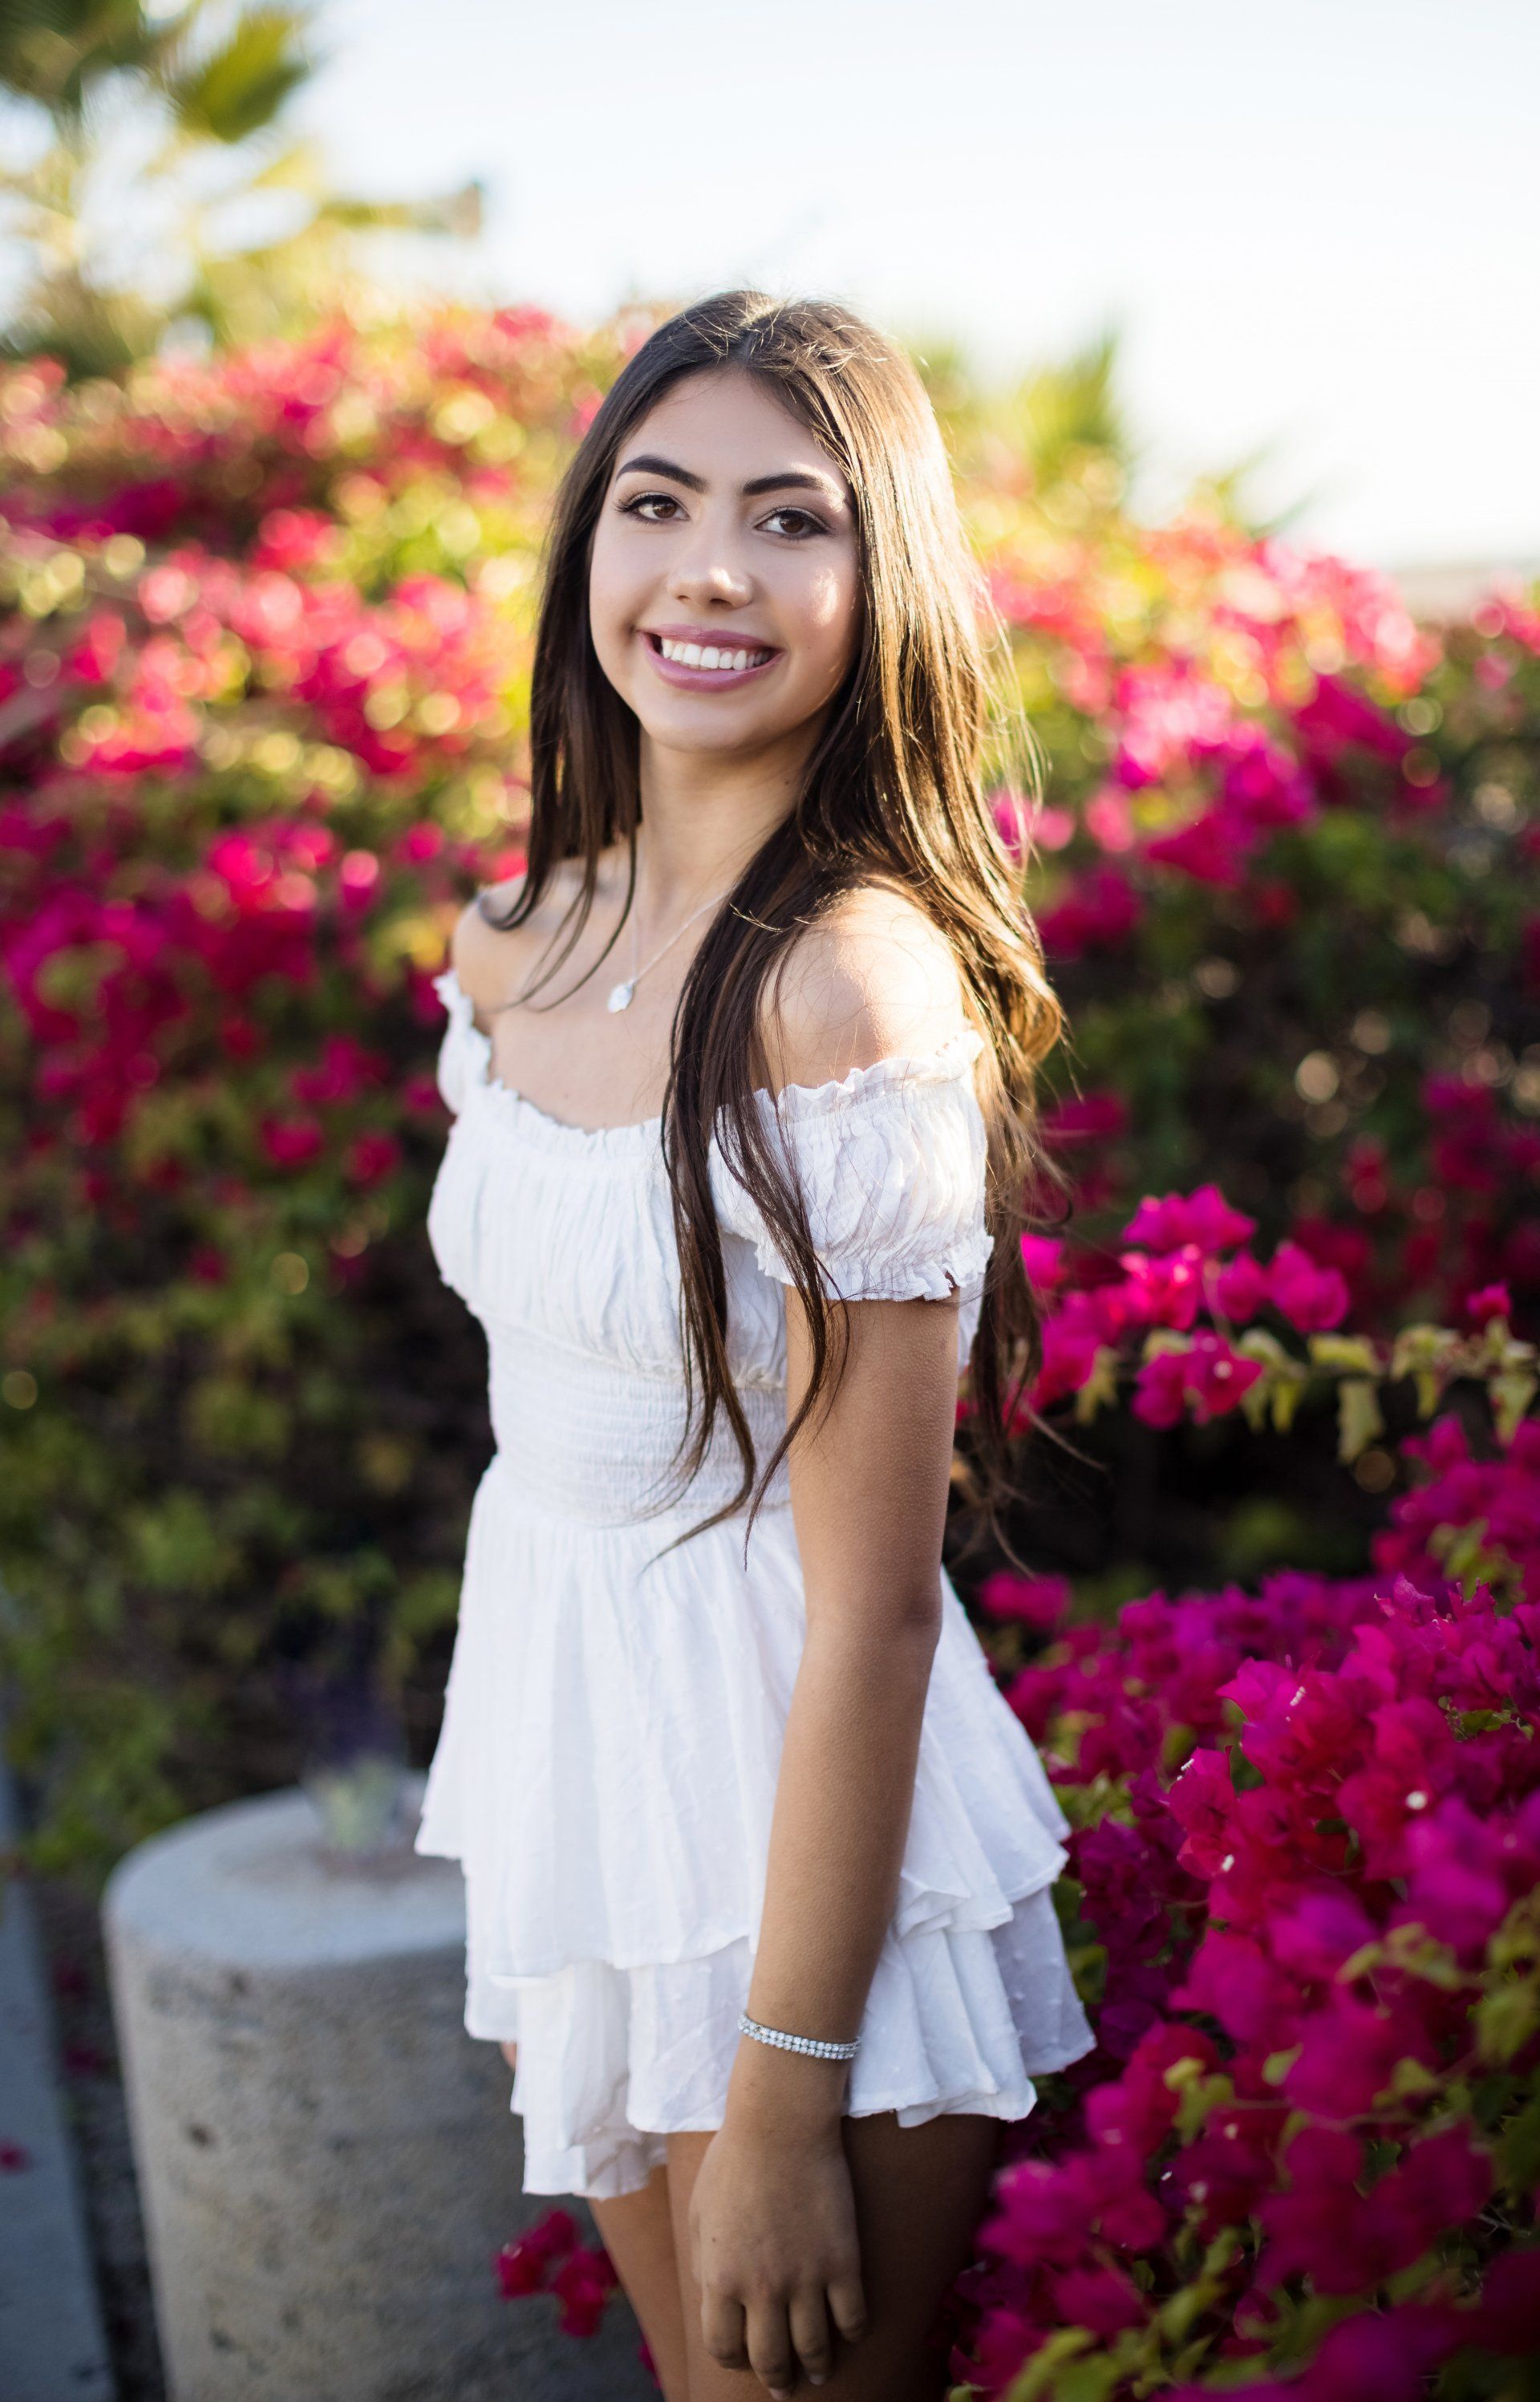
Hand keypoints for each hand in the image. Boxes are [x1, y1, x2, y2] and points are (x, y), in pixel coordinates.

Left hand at [688, 2118, 867, 2395]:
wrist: (781, 2123)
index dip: (732, 2358)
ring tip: (818, 2373)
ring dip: (816, 2368)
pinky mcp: (843, 2262)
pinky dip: (852, 2333)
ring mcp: (806, 2278)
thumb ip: (705, 2265)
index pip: (723, 2347)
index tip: (742, 2356)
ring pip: (814, 2349)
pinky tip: (849, 2332)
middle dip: (776, 2380)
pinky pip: (853, 2318)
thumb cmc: (734, 2161)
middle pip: (770, 2360)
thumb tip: (715, 2301)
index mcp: (720, 2278)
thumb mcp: (700, 2215)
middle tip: (783, 2387)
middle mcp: (762, 2288)